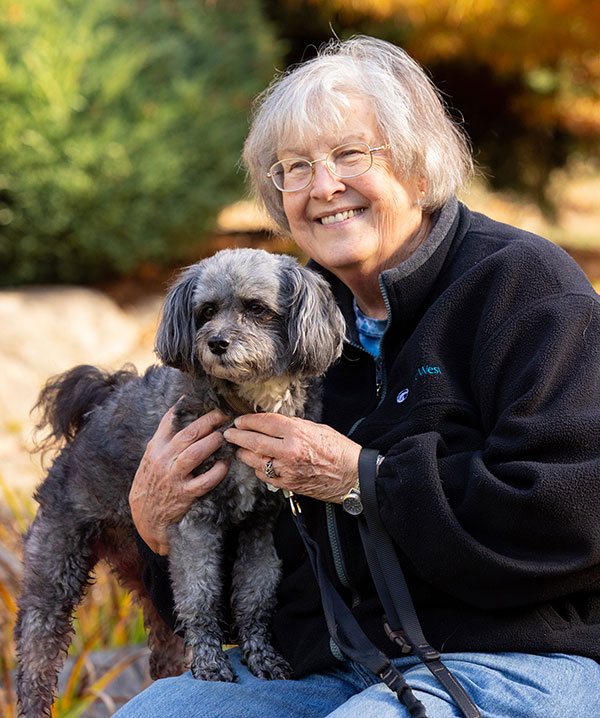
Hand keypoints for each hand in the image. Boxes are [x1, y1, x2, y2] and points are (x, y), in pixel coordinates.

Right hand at [129, 406, 229, 554]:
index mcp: (156, 447)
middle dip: (208, 422)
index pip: (170, 421)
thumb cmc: (152, 481)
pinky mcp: (184, 495)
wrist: (145, 515)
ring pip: (194, 454)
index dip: (188, 408)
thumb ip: (165, 437)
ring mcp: (173, 477)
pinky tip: (225, 464)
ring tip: (224, 436)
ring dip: (212, 442)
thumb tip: (181, 409)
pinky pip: (204, 481)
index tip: (204, 401)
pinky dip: (217, 472)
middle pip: (188, 434)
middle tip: (222, 416)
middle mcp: (163, 460)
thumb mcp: (152, 456)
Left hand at [223, 413, 360, 503]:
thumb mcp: (317, 428)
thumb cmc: (339, 449)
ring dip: (244, 453)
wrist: (352, 475)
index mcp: (298, 432)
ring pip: (255, 460)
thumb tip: (273, 423)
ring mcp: (287, 469)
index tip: (240, 420)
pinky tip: (255, 463)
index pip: (265, 422)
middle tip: (229, 433)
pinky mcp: (288, 484)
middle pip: (254, 441)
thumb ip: (294, 426)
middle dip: (238, 436)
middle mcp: (289, 451)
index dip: (249, 420)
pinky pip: (264, 475)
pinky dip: (257, 468)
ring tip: (239, 448)